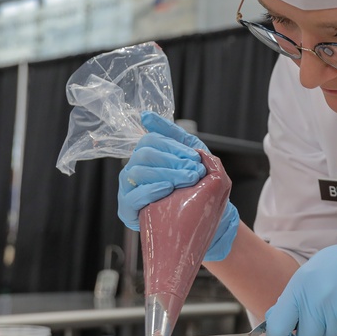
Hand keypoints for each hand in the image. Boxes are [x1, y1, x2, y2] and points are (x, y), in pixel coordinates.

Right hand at [118, 112, 238, 260]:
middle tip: (194, 172)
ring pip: (137, 171)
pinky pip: (132, 197)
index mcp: (148, 156)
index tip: (195, 157)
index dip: (173, 146)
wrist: (209, 219)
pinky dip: (151, 190)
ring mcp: (128, 189)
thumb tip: (146, 116)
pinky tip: (168, 190)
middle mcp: (134, 169)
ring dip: (166, 174)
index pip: (150, 140)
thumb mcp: (193, 157)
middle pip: (144, 154)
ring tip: (187, 181)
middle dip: (172, 160)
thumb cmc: (200, 187)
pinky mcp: (128, 210)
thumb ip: (175, 135)